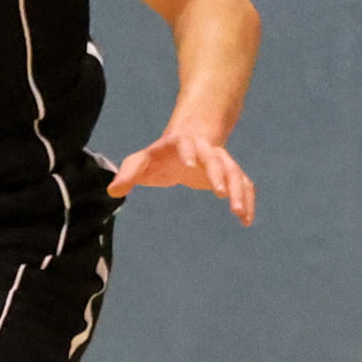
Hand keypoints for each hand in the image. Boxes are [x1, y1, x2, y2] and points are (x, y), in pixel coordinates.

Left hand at [110, 121, 255, 223]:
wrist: (188, 140)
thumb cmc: (160, 155)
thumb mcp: (141, 161)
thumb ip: (129, 173)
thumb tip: (113, 190)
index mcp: (182, 144)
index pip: (187, 144)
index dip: (189, 152)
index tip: (190, 165)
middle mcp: (206, 150)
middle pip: (216, 159)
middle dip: (219, 174)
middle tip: (222, 194)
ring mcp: (221, 161)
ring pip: (234, 172)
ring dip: (239, 191)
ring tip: (239, 214)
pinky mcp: (229, 174)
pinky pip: (244, 185)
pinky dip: (247, 200)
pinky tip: (246, 221)